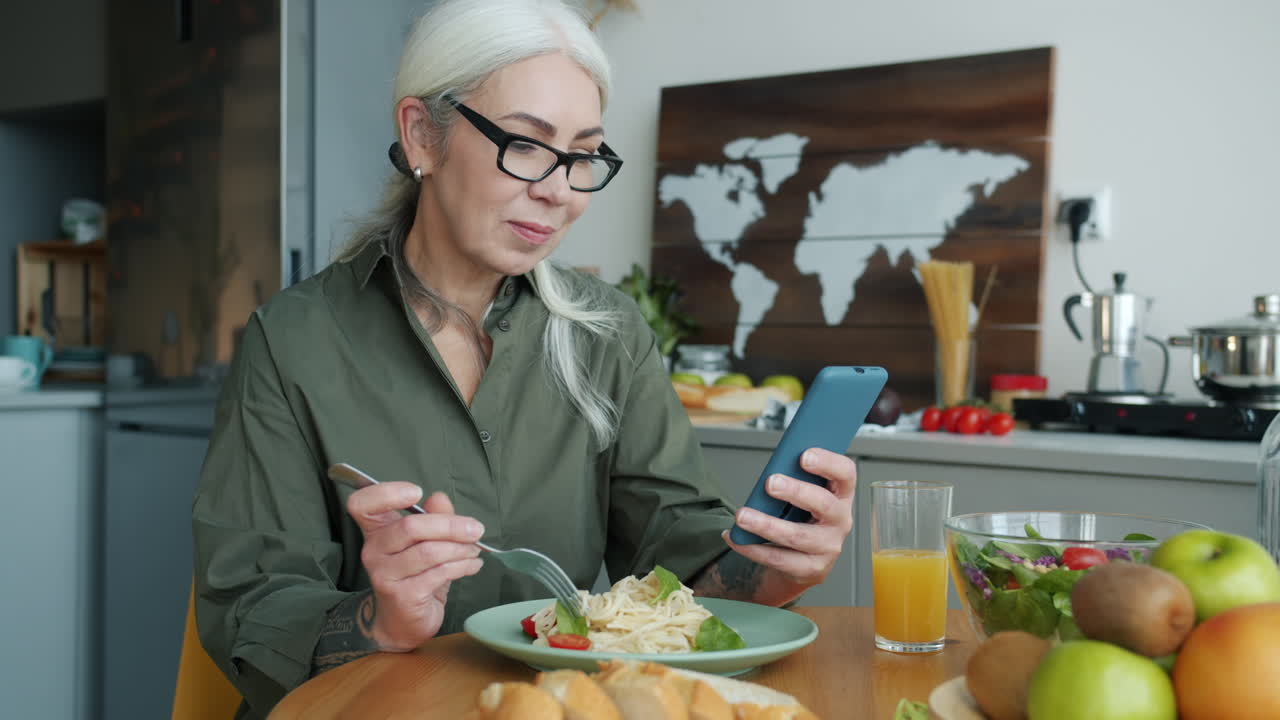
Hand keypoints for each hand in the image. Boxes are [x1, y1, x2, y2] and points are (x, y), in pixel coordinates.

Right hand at [346, 482, 484, 651]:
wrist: (402, 623)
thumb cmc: (415, 576)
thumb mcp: (426, 542)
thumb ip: (433, 517)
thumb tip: (439, 498)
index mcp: (376, 531)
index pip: (362, 504)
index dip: (386, 492)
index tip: (416, 492)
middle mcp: (373, 551)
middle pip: (410, 526)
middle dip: (450, 525)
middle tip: (475, 529)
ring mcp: (385, 575)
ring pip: (428, 551)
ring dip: (460, 548)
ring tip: (475, 549)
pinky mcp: (402, 595)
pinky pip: (438, 573)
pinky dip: (462, 566)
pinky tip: (473, 565)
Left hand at [723, 448, 855, 590]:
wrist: (802, 560)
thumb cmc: (800, 515)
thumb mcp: (802, 495)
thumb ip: (793, 480)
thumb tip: (770, 474)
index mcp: (841, 494)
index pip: (845, 473)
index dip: (828, 463)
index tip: (804, 456)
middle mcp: (840, 520)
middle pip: (823, 504)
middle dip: (796, 491)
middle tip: (770, 483)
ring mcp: (828, 547)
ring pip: (797, 535)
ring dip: (766, 524)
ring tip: (742, 516)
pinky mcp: (811, 569)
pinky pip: (779, 558)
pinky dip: (753, 548)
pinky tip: (735, 537)